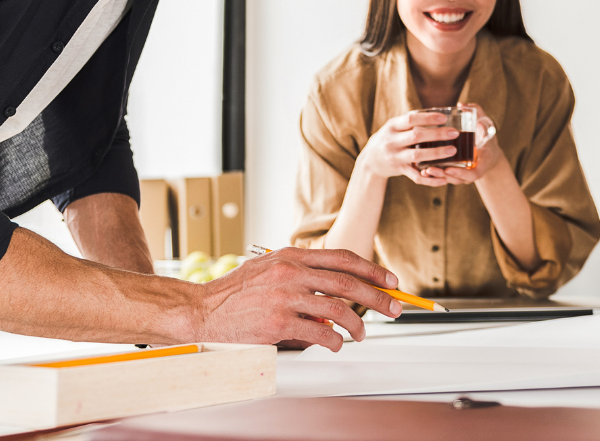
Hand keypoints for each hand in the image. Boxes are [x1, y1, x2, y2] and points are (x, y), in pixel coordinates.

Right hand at [190, 246, 402, 350]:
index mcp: (292, 256)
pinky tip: (336, 344)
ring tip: (361, 335)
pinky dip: (334, 341)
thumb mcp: (271, 269)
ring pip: (338, 311)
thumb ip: (303, 275)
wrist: (204, 309)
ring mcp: (286, 298)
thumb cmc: (238, 292)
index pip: (343, 259)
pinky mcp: (279, 323)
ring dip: (357, 326)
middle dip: (378, 298)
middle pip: (348, 284)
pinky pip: (320, 334)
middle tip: (394, 309)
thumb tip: (339, 293)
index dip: (371, 270)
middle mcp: (292, 273)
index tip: (390, 281)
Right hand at [356, 109, 458, 185]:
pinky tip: (443, 179)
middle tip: (455, 133)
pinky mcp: (399, 170)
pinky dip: (430, 179)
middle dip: (437, 134)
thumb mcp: (394, 127)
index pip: (411, 118)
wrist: (371, 160)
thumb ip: (411, 121)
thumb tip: (439, 113)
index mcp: (392, 126)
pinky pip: (415, 176)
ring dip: (436, 153)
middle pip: (416, 136)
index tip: (444, 118)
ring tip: (453, 151)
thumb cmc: (389, 138)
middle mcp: (392, 141)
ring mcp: (395, 156)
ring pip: (417, 156)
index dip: (428, 118)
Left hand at [422, 107, 498, 184]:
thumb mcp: (486, 125)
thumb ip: (478, 114)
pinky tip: (423, 170)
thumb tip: (462, 104)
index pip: (474, 174)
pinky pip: (446, 178)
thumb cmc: (487, 137)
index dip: (461, 173)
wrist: (489, 153)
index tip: (449, 169)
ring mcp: (465, 174)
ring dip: (437, 176)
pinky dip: (436, 176)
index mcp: (483, 162)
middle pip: (458, 179)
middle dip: (444, 175)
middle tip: (430, 169)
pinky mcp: (457, 174)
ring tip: (424, 170)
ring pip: (450, 180)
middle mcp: (473, 171)